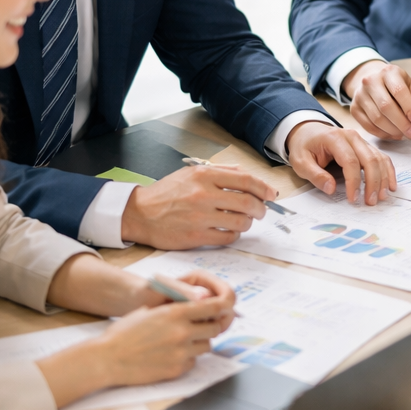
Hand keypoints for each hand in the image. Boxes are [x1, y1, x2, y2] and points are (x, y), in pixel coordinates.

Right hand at [37, 270, 237, 407]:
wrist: (107, 358)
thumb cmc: (126, 332)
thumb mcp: (152, 310)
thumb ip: (177, 307)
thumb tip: (200, 303)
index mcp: (176, 313)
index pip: (214, 306)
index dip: (223, 306)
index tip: (226, 307)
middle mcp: (182, 332)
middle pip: (216, 328)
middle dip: (211, 325)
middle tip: (201, 326)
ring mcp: (181, 352)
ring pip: (207, 346)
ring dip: (199, 342)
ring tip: (181, 341)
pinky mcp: (177, 369)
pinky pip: (194, 362)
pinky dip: (188, 358)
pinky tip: (170, 354)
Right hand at [121, 165, 279, 248]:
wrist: (138, 214)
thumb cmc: (167, 193)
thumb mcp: (190, 173)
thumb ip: (220, 171)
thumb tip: (245, 173)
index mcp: (204, 176)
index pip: (246, 180)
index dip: (264, 188)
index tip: (271, 194)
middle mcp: (203, 194)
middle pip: (248, 202)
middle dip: (260, 208)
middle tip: (261, 211)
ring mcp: (200, 216)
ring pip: (241, 221)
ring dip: (248, 223)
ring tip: (244, 221)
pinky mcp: (196, 236)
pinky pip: (228, 238)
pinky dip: (234, 235)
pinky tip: (229, 231)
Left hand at [286, 121, 397, 204]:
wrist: (308, 131)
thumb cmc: (304, 146)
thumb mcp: (301, 161)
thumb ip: (315, 175)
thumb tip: (331, 188)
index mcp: (335, 138)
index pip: (350, 161)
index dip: (354, 182)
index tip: (353, 199)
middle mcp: (352, 136)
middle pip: (369, 159)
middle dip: (373, 182)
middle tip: (371, 201)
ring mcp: (361, 140)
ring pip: (378, 158)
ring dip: (382, 178)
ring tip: (381, 197)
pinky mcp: (366, 146)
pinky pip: (381, 157)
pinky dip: (388, 171)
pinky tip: (390, 185)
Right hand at [342, 60, 410, 139]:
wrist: (373, 80)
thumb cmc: (395, 84)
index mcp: (388, 72)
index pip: (399, 91)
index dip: (410, 108)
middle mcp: (371, 81)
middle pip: (386, 106)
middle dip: (402, 123)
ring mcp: (360, 95)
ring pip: (377, 118)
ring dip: (393, 130)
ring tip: (404, 133)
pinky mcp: (354, 108)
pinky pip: (368, 126)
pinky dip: (382, 134)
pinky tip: (392, 134)